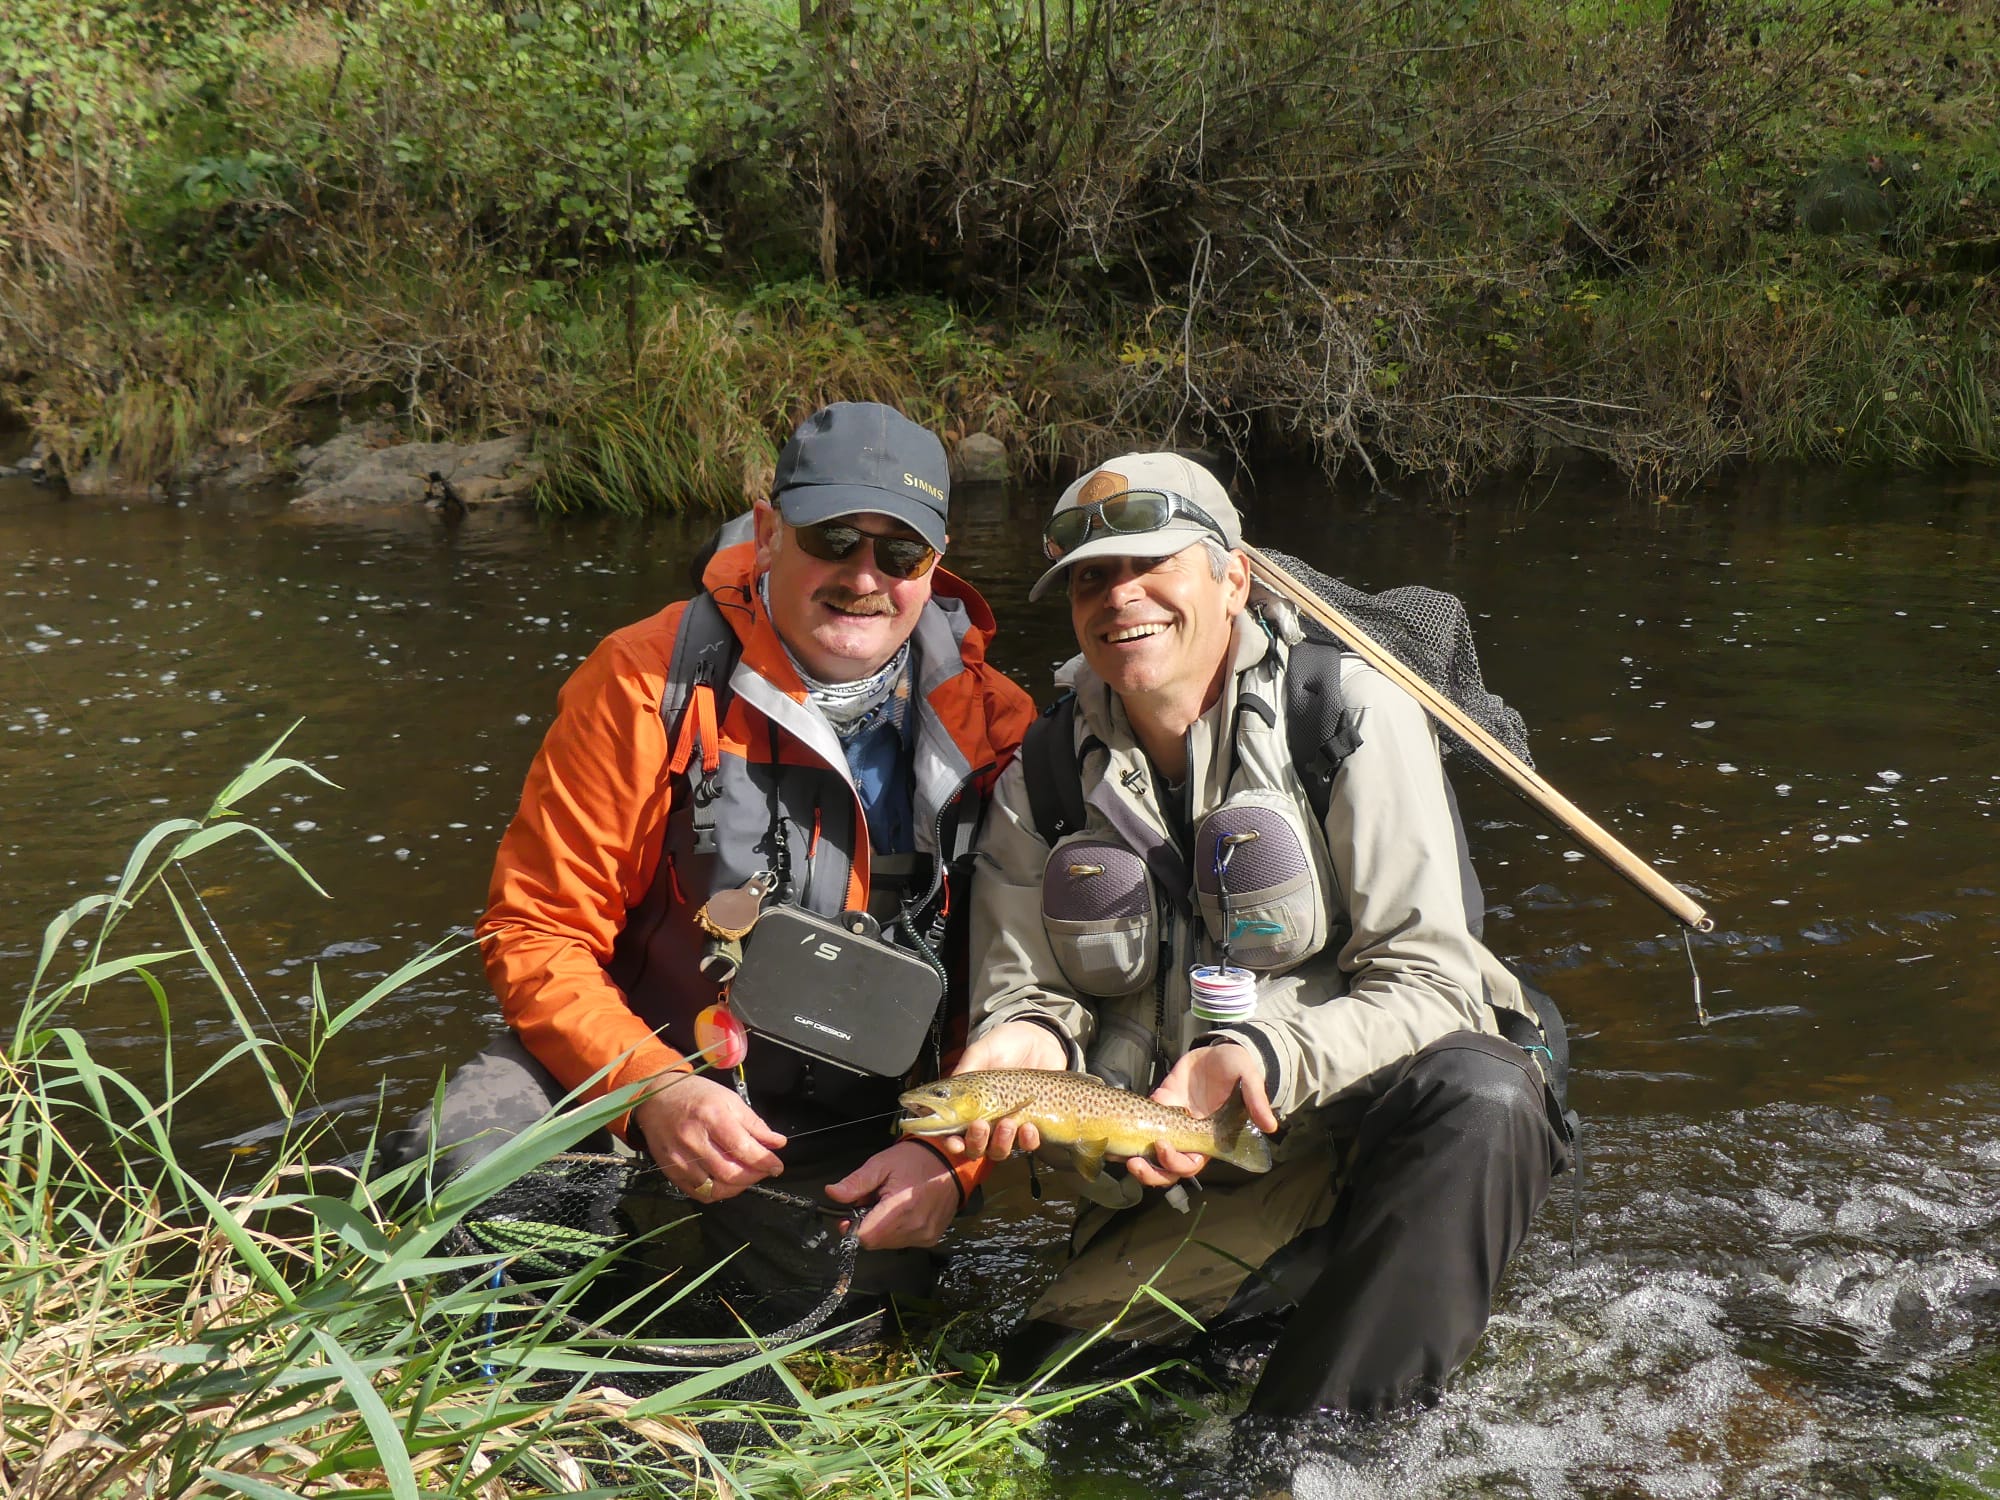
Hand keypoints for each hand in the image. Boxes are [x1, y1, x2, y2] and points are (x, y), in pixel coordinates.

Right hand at [631, 1071, 786, 1202]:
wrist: (656, 1098)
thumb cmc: (696, 1096)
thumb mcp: (729, 1100)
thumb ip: (754, 1124)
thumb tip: (777, 1143)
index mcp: (712, 1117)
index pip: (743, 1148)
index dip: (765, 1161)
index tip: (776, 1166)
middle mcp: (694, 1139)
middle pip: (730, 1173)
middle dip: (753, 1176)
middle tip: (763, 1171)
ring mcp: (680, 1158)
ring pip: (715, 1188)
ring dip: (737, 1186)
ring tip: (745, 1175)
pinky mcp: (671, 1171)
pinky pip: (699, 1194)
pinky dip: (718, 1192)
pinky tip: (726, 1181)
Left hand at [824, 1141, 960, 1249]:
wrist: (952, 1162)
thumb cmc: (915, 1160)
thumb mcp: (881, 1164)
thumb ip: (856, 1182)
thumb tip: (832, 1194)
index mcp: (900, 1209)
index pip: (865, 1237)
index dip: (852, 1228)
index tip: (849, 1215)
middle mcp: (914, 1228)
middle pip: (875, 1242)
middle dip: (867, 1225)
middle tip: (873, 1202)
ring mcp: (925, 1235)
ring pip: (889, 1243)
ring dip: (882, 1228)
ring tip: (890, 1204)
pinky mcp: (931, 1238)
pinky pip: (904, 1241)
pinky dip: (897, 1230)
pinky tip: (904, 1211)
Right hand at [943, 1021, 1067, 1162]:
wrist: (1039, 1040)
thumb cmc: (1005, 1044)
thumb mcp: (983, 1050)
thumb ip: (967, 1065)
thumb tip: (950, 1083)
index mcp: (967, 1105)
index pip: (953, 1131)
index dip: (950, 1142)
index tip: (954, 1142)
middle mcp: (985, 1120)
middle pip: (974, 1147)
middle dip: (975, 1142)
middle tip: (980, 1125)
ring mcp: (1008, 1125)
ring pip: (999, 1150)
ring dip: (1000, 1143)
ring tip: (1007, 1123)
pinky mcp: (1032, 1125)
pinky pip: (1028, 1143)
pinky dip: (1027, 1140)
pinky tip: (1029, 1126)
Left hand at [1124, 1042, 1280, 1189]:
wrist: (1216, 1048)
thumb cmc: (1235, 1066)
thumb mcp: (1248, 1078)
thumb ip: (1255, 1100)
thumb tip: (1272, 1127)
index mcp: (1207, 1138)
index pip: (1192, 1164)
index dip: (1178, 1164)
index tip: (1165, 1147)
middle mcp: (1185, 1137)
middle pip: (1168, 1170)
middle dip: (1152, 1173)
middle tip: (1136, 1164)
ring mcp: (1166, 1123)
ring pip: (1150, 1157)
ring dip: (1138, 1163)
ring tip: (1121, 1158)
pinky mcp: (1153, 1107)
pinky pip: (1135, 1128)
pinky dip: (1123, 1138)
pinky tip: (1107, 1137)